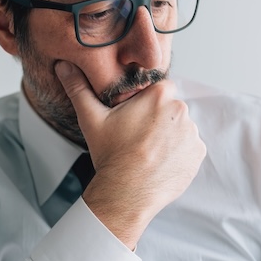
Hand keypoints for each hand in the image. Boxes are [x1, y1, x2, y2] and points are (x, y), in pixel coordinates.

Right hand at [55, 61, 205, 247]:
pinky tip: (160, 162)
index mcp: (159, 95)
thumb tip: (63, 66)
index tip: (134, 119)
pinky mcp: (197, 154)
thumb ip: (79, 89)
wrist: (126, 194)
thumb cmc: (111, 156)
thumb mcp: (92, 119)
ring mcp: (191, 133)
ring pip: (180, 128)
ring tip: (148, 153)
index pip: (159, 89)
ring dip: (168, 137)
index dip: (146, 103)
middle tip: (138, 139)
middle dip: (157, 120)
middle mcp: (180, 110)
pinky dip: (178, 154)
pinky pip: (189, 148)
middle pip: (170, 108)